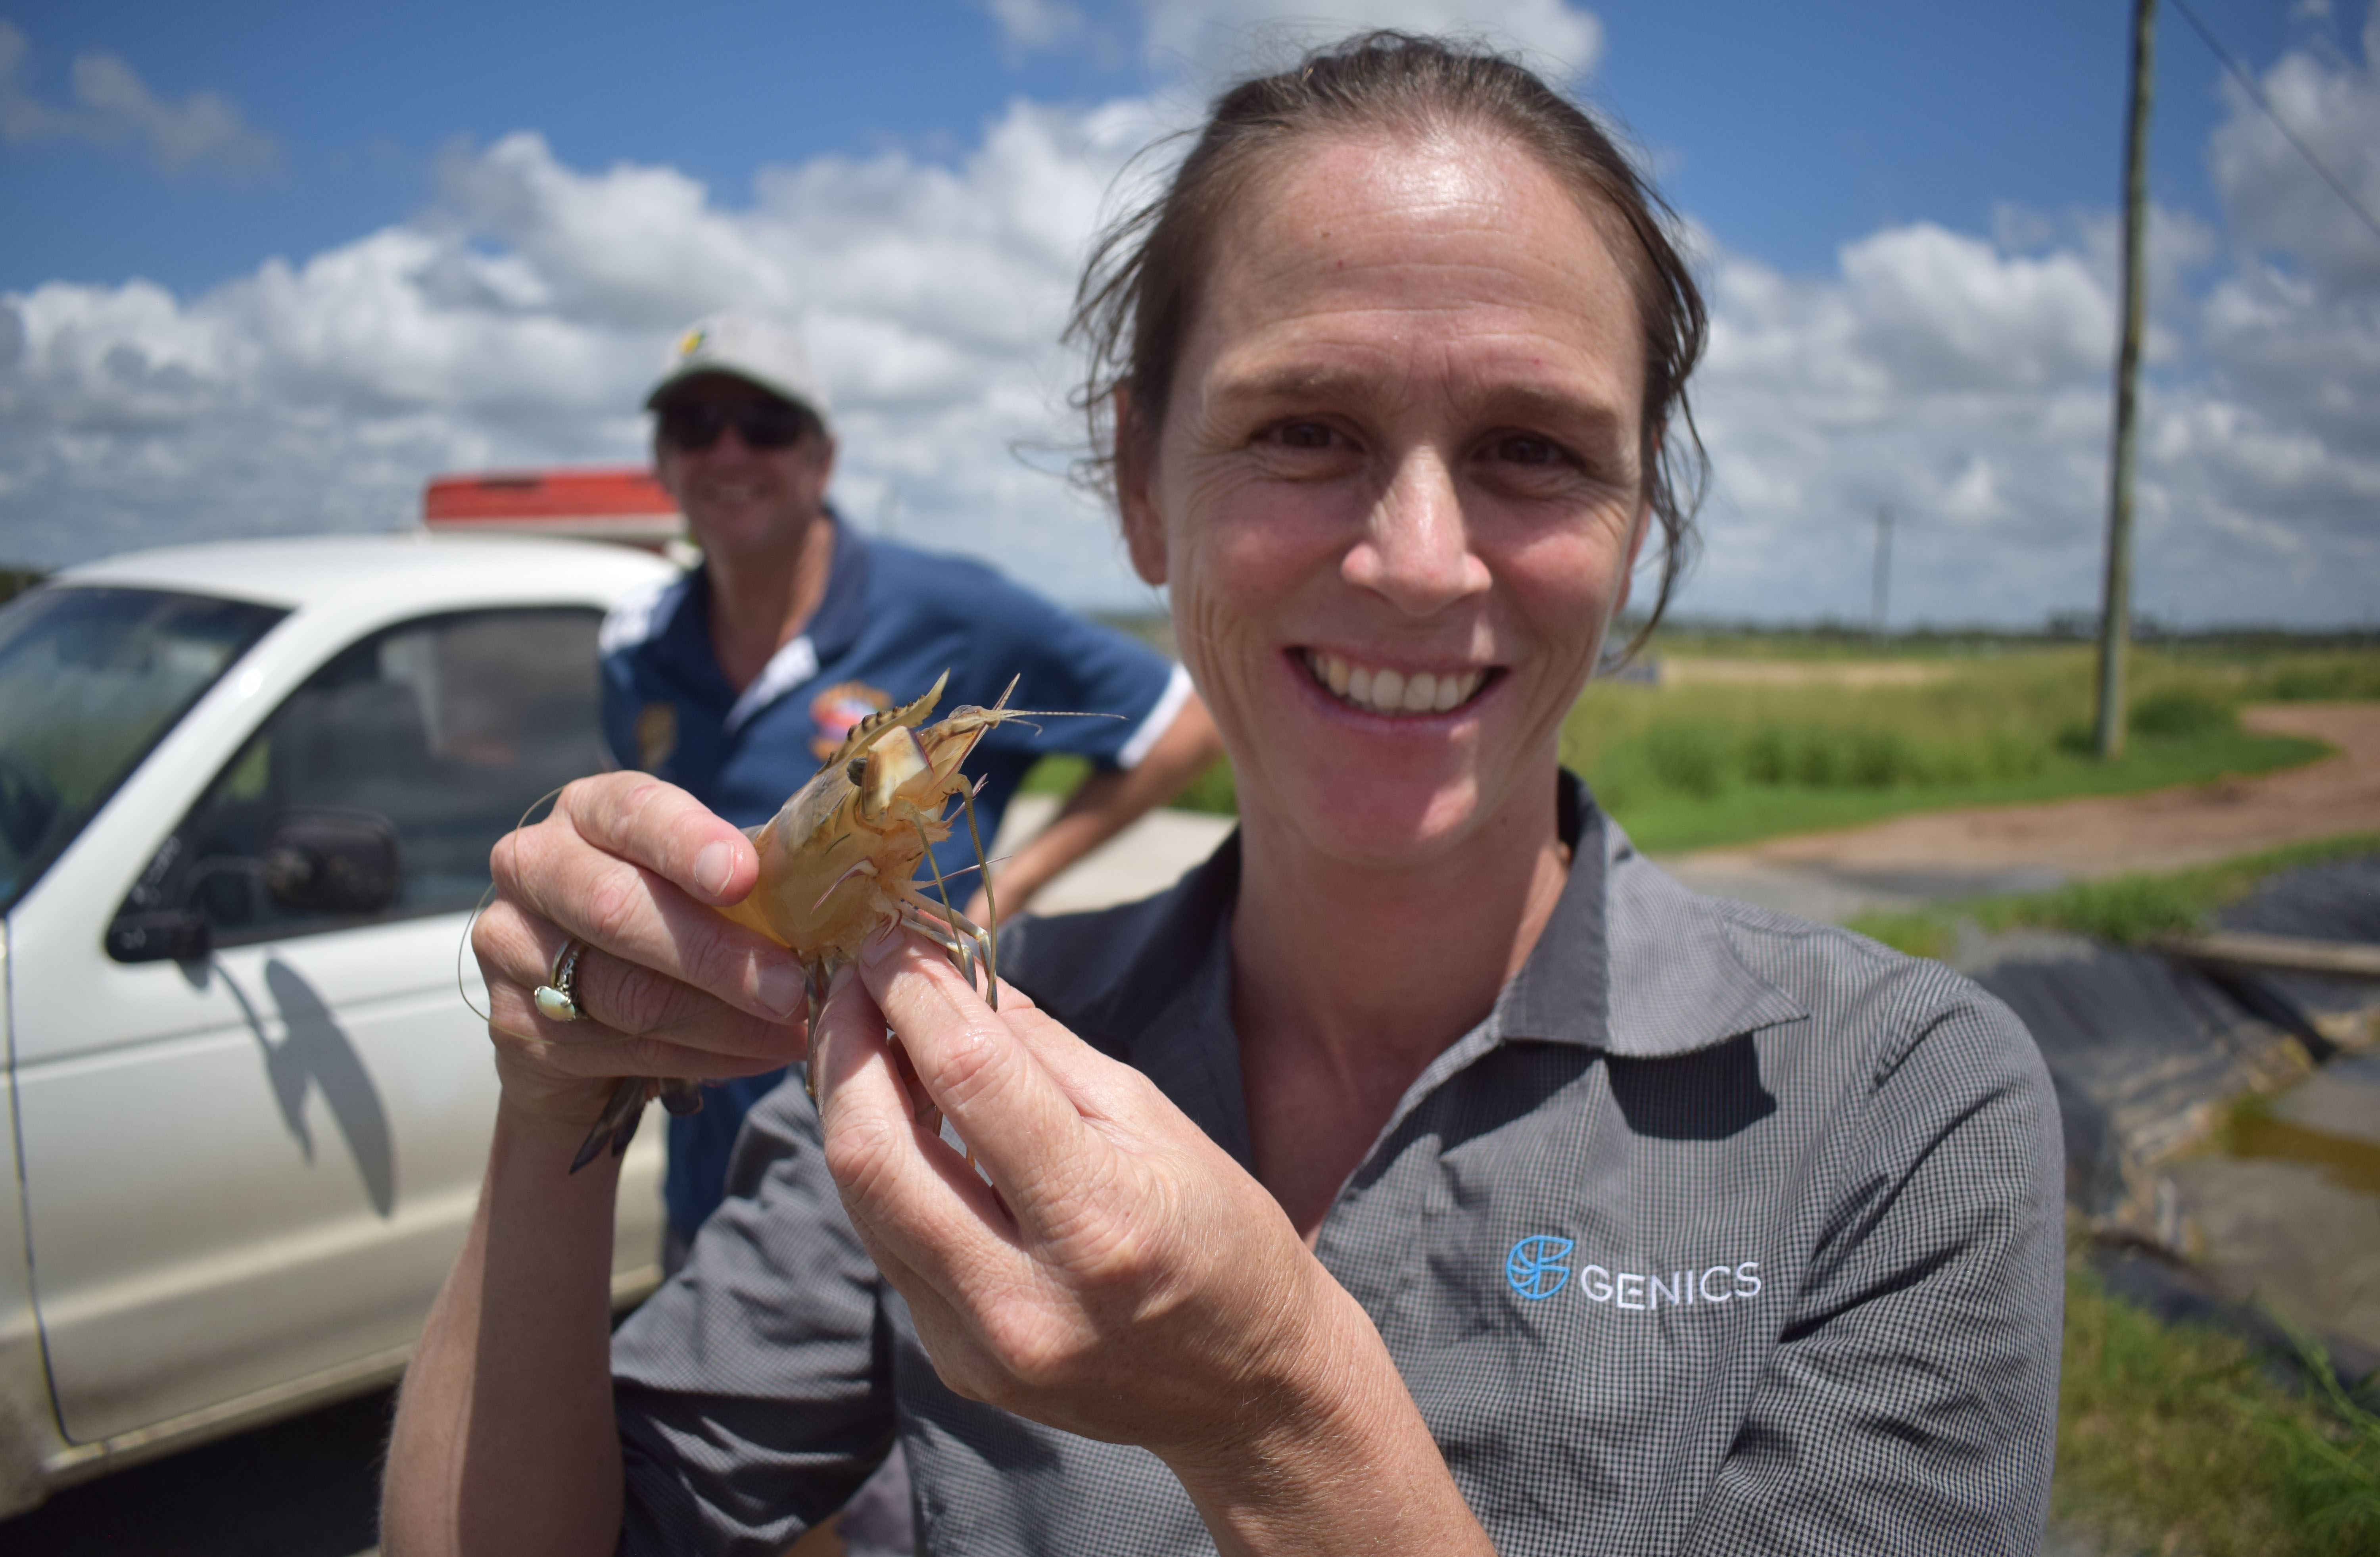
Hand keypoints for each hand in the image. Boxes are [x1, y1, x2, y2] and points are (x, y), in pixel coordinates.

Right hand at [473, 773, 811, 1143]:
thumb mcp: (693, 882)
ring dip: (723, 1021)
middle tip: (789, 988)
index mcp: (589, 811)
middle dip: (715, 955)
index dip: (687, 843)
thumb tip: (830, 893)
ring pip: (624, 993)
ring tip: (792, 1031)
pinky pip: (622, 1048)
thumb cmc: (664, 921)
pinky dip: (703, 1057)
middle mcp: (533, 865)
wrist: (578, 1008)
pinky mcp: (514, 1024)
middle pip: (617, 910)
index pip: (633, 812)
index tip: (743, 876)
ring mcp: (511, 945)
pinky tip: (756, 1056)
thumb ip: (739, 876)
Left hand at [810, 927, 1350, 1465]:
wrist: (1250, 1389)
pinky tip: (897, 1119)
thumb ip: (1043, 1051)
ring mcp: (980, 1345)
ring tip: (863, 1035)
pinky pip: (888, 1245)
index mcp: (1098, 1219)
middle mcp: (1025, 1297)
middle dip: (846, 1046)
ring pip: (862, 1199)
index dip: (913, 990)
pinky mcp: (957, 1367)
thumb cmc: (1220, 1235)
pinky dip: (883, 1169)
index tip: (886, 935)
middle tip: (849, 979)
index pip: (969, 1077)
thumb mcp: (1153, 1120)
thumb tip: (953, 971)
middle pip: (876, 1150)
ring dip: (848, 1103)